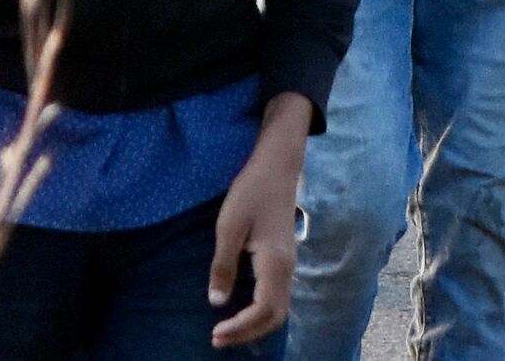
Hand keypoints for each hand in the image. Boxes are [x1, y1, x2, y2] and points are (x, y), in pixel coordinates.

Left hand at [205, 108, 306, 347]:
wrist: (277, 167)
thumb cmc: (251, 192)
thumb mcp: (229, 226)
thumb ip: (223, 265)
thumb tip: (217, 302)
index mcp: (275, 263)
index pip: (262, 310)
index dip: (240, 328)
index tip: (216, 333)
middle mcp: (287, 269)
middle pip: (274, 317)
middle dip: (248, 333)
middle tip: (218, 338)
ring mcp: (288, 265)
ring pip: (278, 309)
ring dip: (255, 325)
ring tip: (228, 330)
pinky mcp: (284, 260)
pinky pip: (277, 297)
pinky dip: (261, 313)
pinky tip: (242, 311)